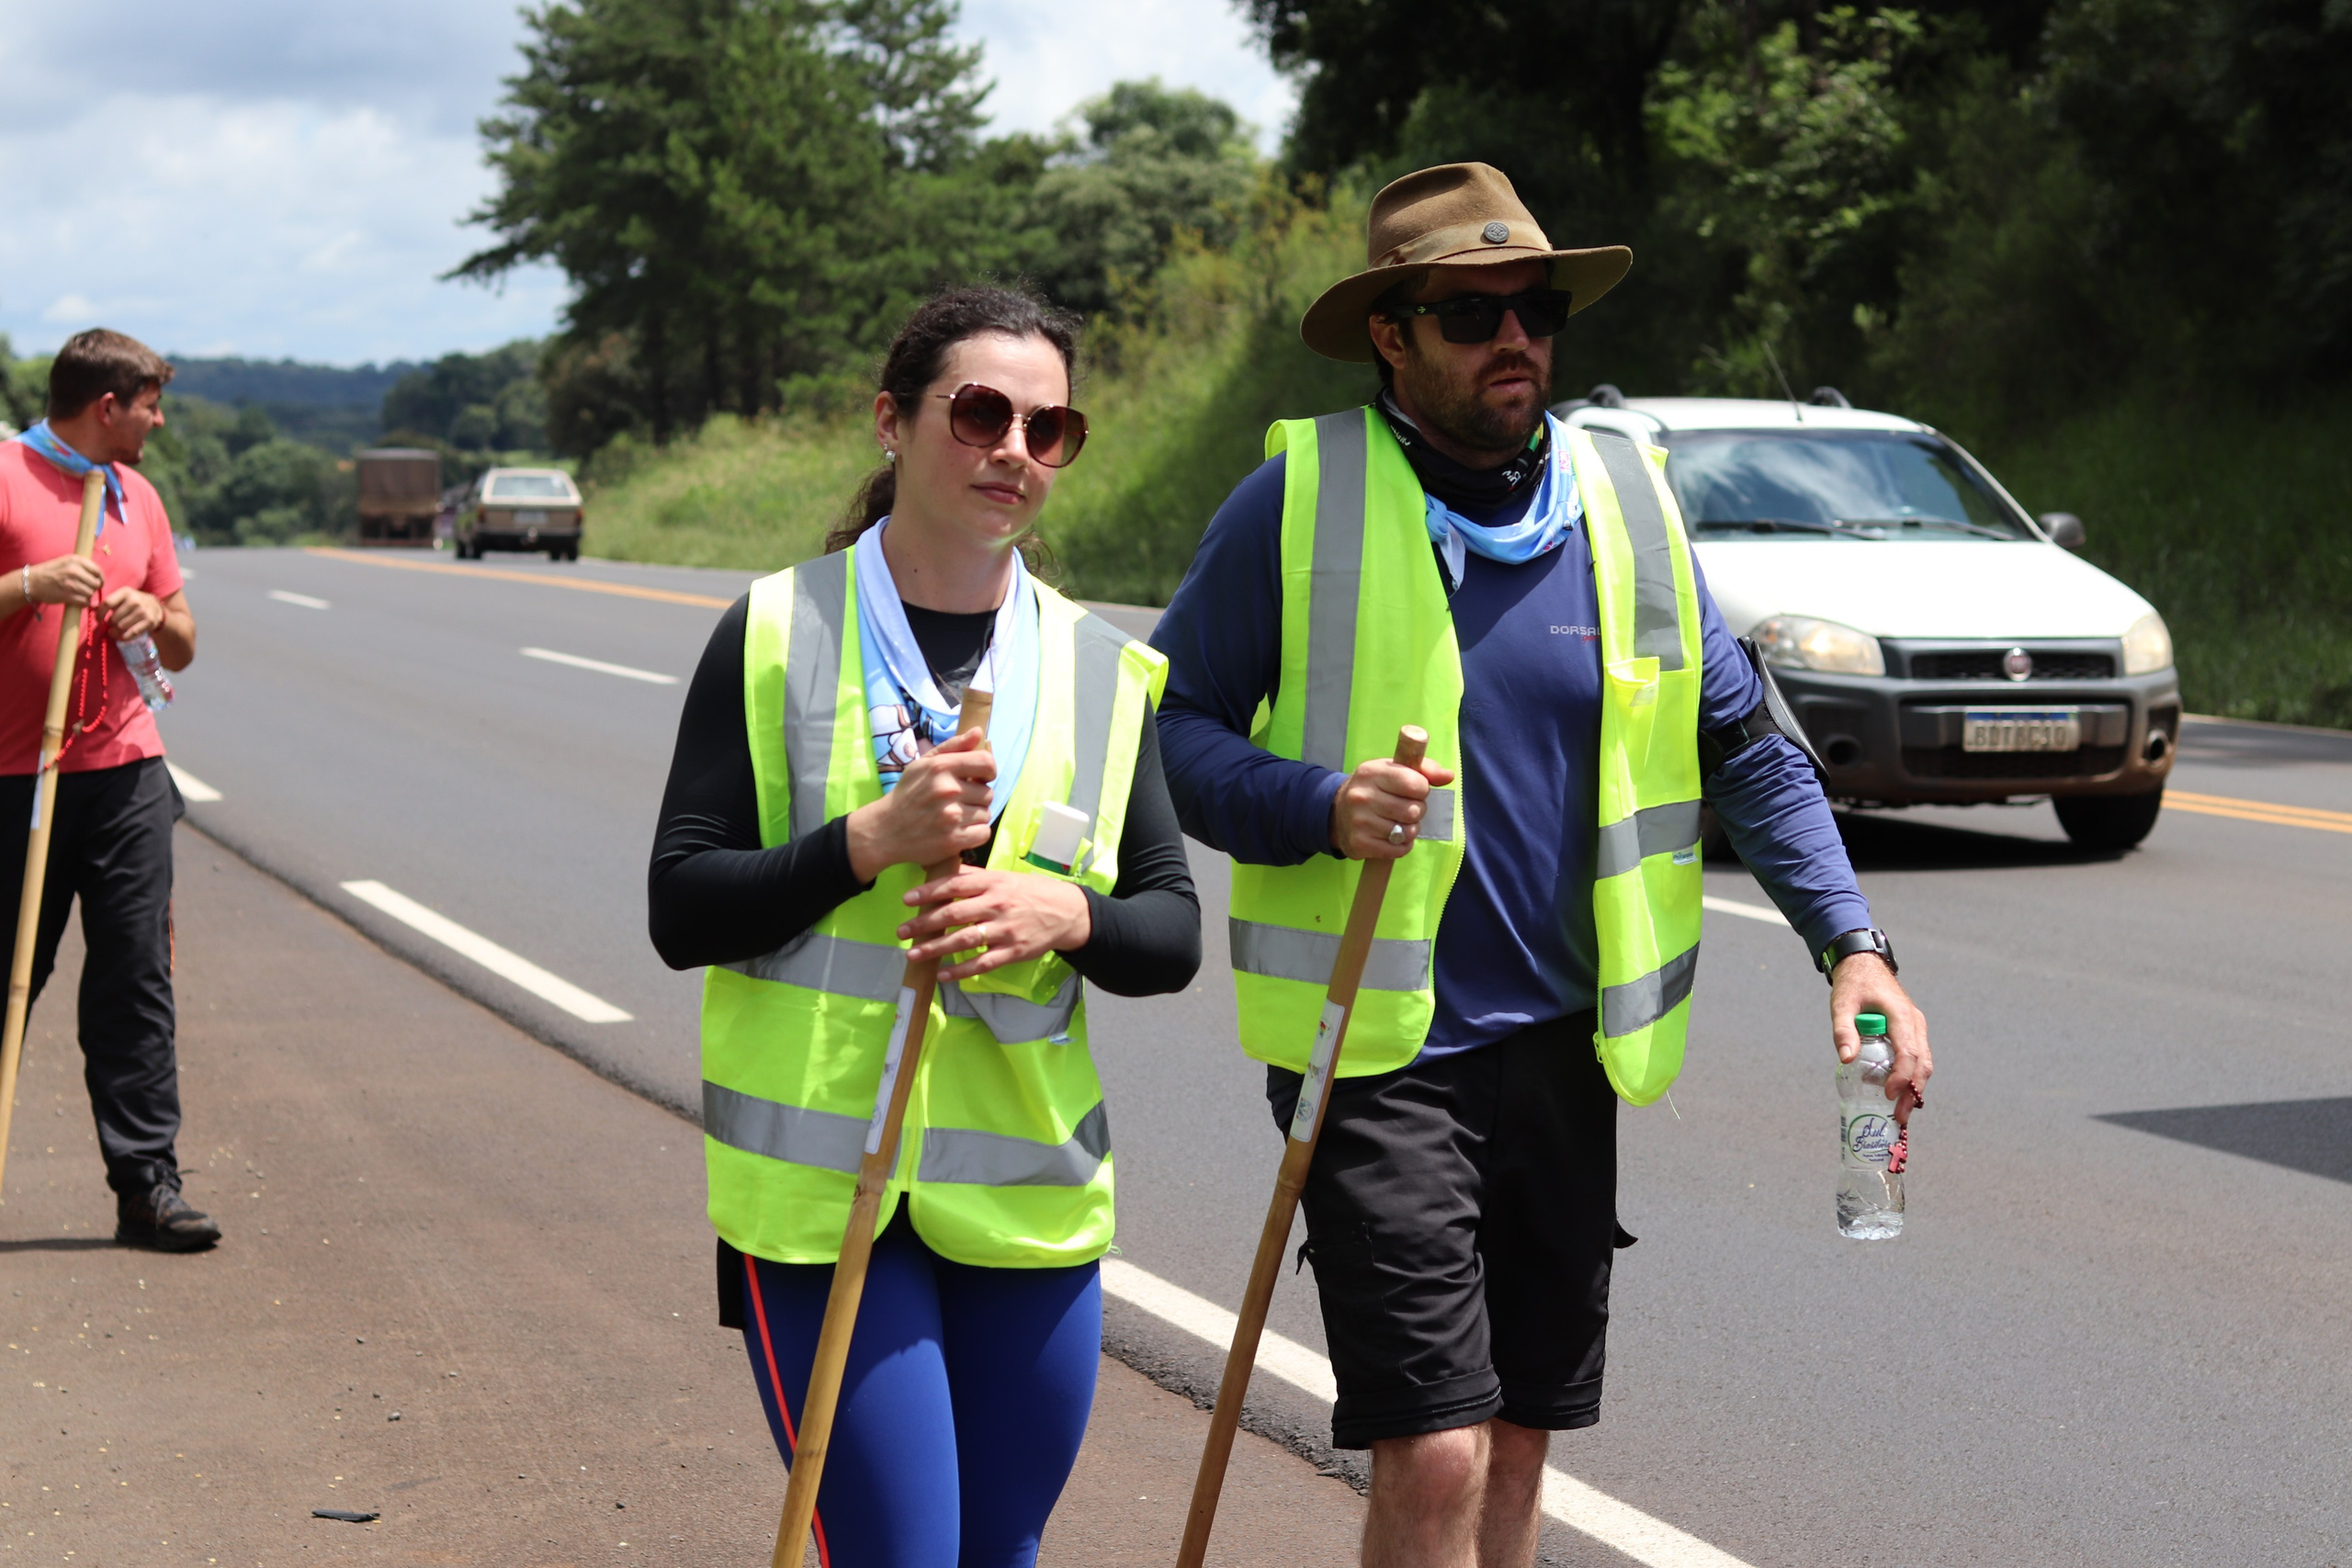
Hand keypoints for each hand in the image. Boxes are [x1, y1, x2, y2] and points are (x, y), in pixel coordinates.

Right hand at [24, 554, 103, 606]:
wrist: (30, 582)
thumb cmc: (49, 572)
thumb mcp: (65, 562)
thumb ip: (82, 566)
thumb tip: (99, 576)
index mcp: (75, 560)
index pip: (98, 571)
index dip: (100, 579)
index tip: (97, 583)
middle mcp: (74, 570)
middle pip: (96, 584)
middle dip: (92, 588)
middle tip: (84, 589)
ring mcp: (70, 583)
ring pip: (90, 593)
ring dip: (87, 596)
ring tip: (78, 594)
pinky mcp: (67, 595)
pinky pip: (84, 602)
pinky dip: (83, 603)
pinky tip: (76, 601)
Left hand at [101, 586, 163, 639]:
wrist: (155, 606)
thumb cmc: (133, 602)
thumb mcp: (122, 597)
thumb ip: (108, 602)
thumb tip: (90, 607)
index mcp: (126, 592)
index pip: (107, 603)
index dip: (100, 613)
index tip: (98, 619)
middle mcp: (135, 601)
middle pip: (114, 618)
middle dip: (109, 624)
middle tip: (110, 624)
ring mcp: (143, 612)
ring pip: (121, 627)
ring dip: (115, 631)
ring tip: (115, 630)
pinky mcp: (149, 622)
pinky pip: (131, 633)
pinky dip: (124, 637)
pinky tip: (121, 636)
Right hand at [845, 728, 995, 881]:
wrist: (884, 830)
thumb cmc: (907, 794)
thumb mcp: (923, 764)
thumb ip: (952, 746)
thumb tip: (978, 731)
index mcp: (941, 767)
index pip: (986, 763)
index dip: (989, 771)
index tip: (980, 779)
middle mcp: (947, 790)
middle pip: (988, 793)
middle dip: (977, 798)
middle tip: (959, 802)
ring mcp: (951, 816)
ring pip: (986, 814)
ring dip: (975, 817)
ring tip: (956, 817)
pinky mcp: (953, 840)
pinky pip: (984, 833)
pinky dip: (975, 834)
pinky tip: (959, 831)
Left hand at [898, 867, 1091, 980]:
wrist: (1067, 912)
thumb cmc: (1030, 892)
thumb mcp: (1005, 877)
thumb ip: (975, 876)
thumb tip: (944, 870)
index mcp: (994, 883)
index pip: (955, 884)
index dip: (929, 892)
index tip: (907, 899)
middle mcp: (997, 905)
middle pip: (954, 914)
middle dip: (924, 923)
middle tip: (901, 931)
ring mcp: (1005, 930)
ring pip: (964, 940)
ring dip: (936, 948)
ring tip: (913, 954)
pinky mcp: (1013, 951)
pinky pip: (982, 963)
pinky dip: (960, 970)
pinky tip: (942, 974)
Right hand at [1329, 755, 1455, 859]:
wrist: (1336, 812)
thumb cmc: (1374, 788)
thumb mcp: (1393, 770)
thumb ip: (1424, 770)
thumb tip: (1448, 776)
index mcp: (1372, 772)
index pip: (1416, 784)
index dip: (1422, 790)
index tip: (1413, 791)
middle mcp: (1362, 797)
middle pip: (1414, 811)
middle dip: (1417, 811)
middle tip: (1405, 809)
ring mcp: (1359, 822)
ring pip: (1408, 832)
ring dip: (1410, 829)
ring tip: (1398, 823)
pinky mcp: (1360, 844)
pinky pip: (1398, 850)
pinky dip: (1402, 845)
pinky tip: (1392, 837)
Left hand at [1830, 953, 1930, 1124]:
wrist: (1864, 964)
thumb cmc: (1853, 984)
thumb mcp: (1842, 1004)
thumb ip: (1843, 1030)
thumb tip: (1847, 1059)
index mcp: (1901, 1015)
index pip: (1908, 1052)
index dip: (1901, 1076)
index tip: (1889, 1095)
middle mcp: (1915, 1023)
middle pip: (1922, 1063)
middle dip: (1912, 1092)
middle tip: (1900, 1117)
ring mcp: (1916, 1028)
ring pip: (1924, 1063)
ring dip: (1915, 1088)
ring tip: (1901, 1112)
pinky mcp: (1912, 1032)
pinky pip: (1918, 1058)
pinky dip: (1912, 1077)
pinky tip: (1900, 1093)